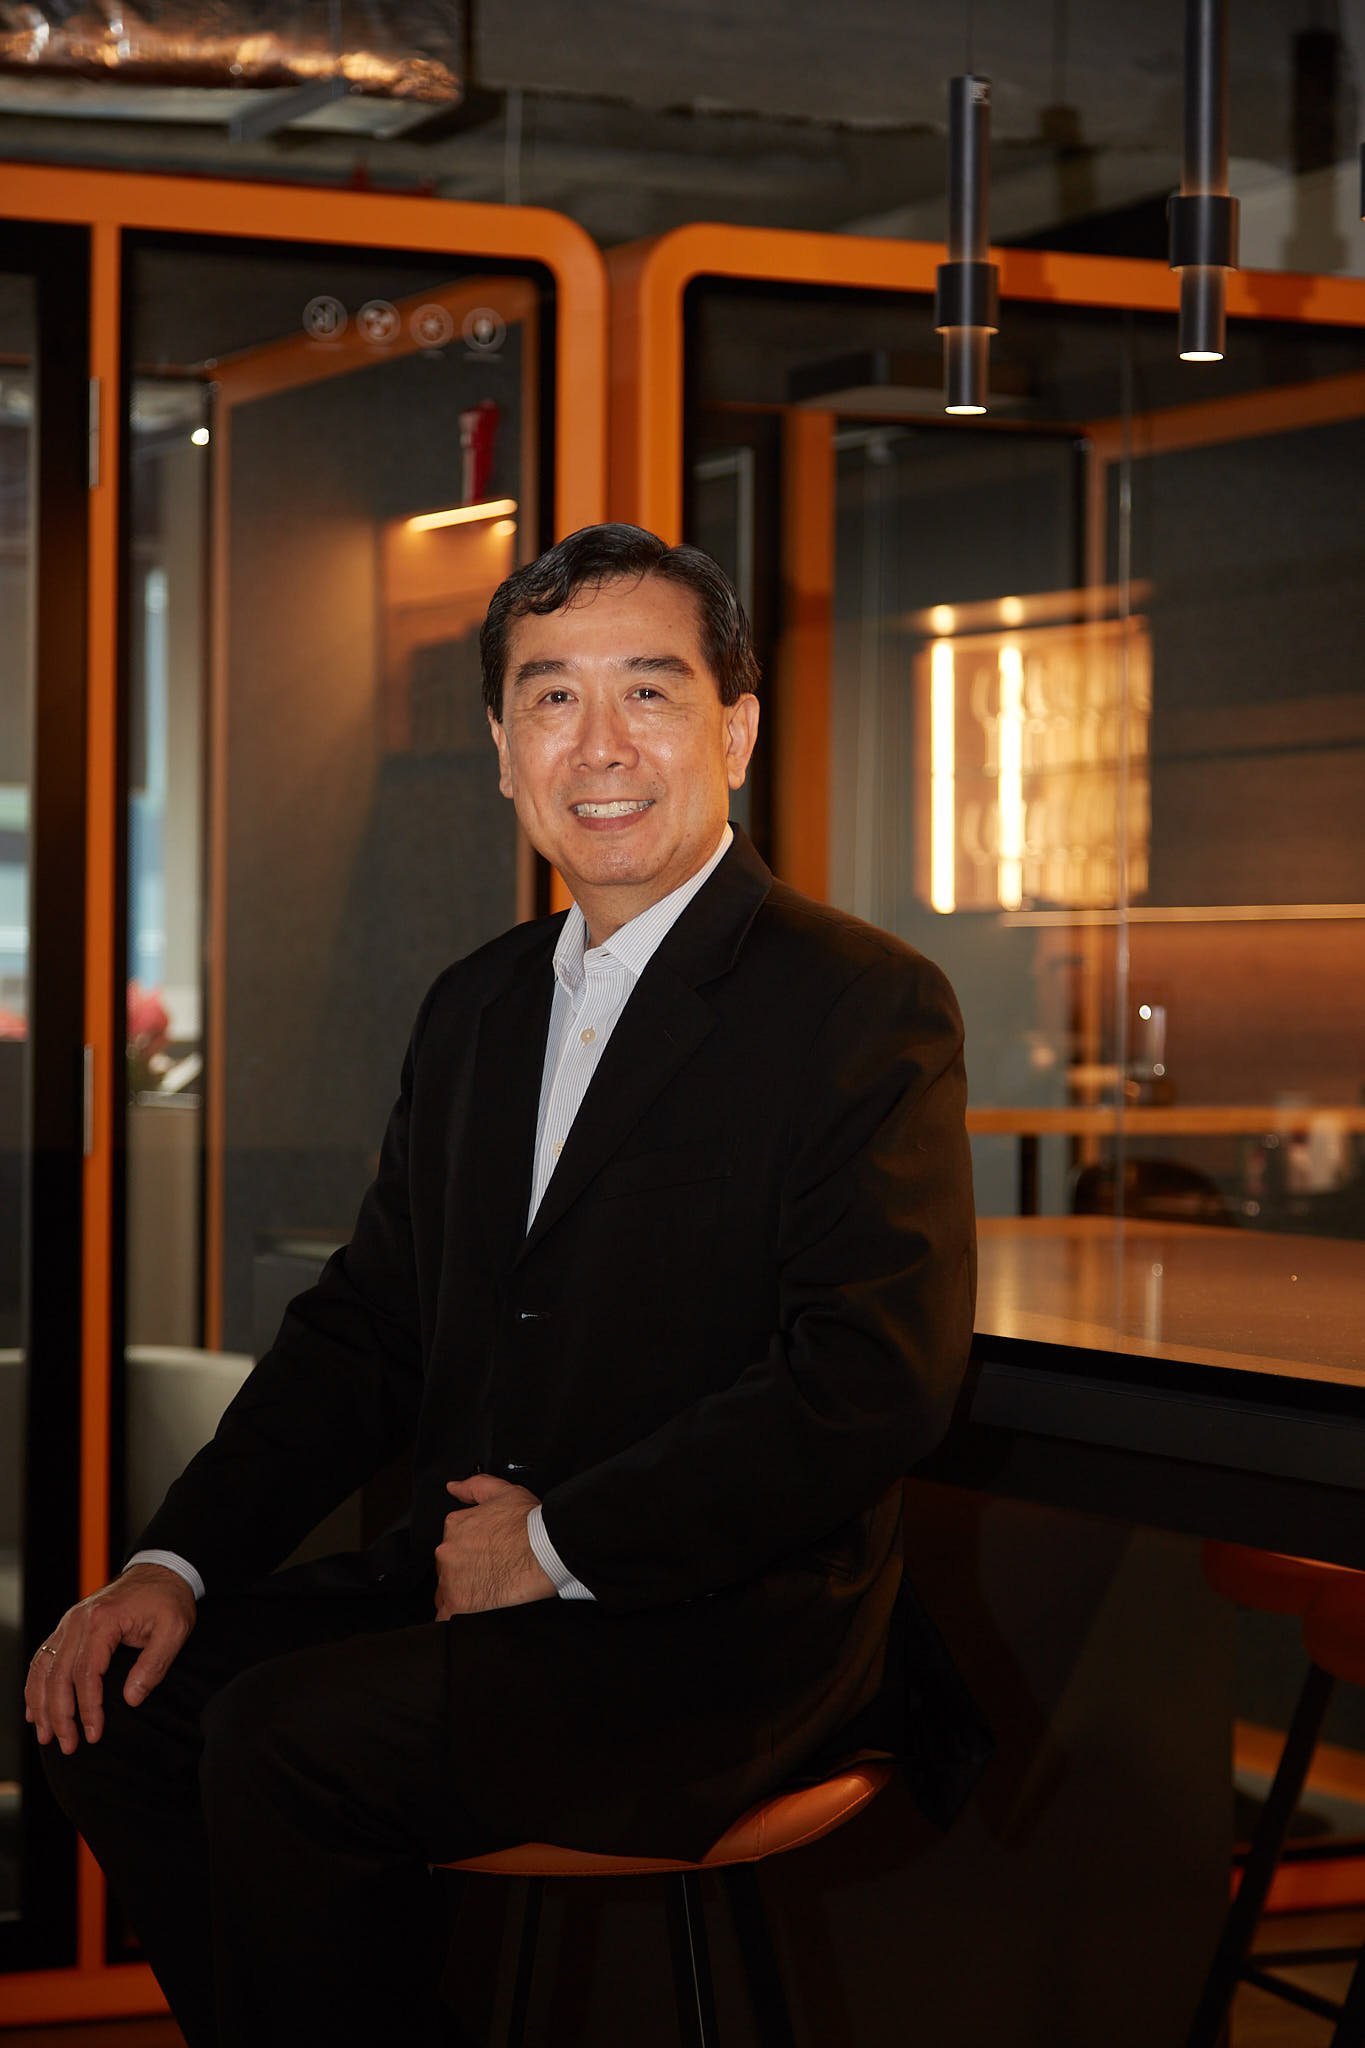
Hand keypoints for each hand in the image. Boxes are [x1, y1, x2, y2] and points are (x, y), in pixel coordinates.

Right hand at [24, 1563, 196, 1754]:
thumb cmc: (168, 1599)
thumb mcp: (174, 1629)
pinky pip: (43, 1658)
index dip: (88, 1708)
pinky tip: (35, 1709)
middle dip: (60, 1715)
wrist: (160, 1570)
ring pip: (44, 1669)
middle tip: (68, 1745)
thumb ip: (154, 1665)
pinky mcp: (68, 1627)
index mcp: (103, 1620)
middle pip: (59, 1675)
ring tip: (46, 1736)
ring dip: (42, 1705)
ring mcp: (69, 1623)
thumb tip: (131, 1699)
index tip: (94, 1734)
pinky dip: (36, 1685)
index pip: (86, 1673)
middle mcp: (78, 1620)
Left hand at [435, 1474, 554, 1618]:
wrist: (544, 1549)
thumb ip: (474, 1487)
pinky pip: (446, 1615)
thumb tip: (454, 1487)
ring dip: (461, 1591)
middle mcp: (447, 1551)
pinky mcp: (458, 1603)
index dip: (468, 1549)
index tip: (484, 1553)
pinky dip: (456, 1614)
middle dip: (463, 1570)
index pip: (452, 1541)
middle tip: (489, 1571)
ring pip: (446, 1590)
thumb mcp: (503, 1491)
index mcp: (455, 1525)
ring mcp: (451, 1578)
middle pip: (447, 1566)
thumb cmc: (529, 1523)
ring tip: (487, 1590)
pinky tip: (471, 1612)